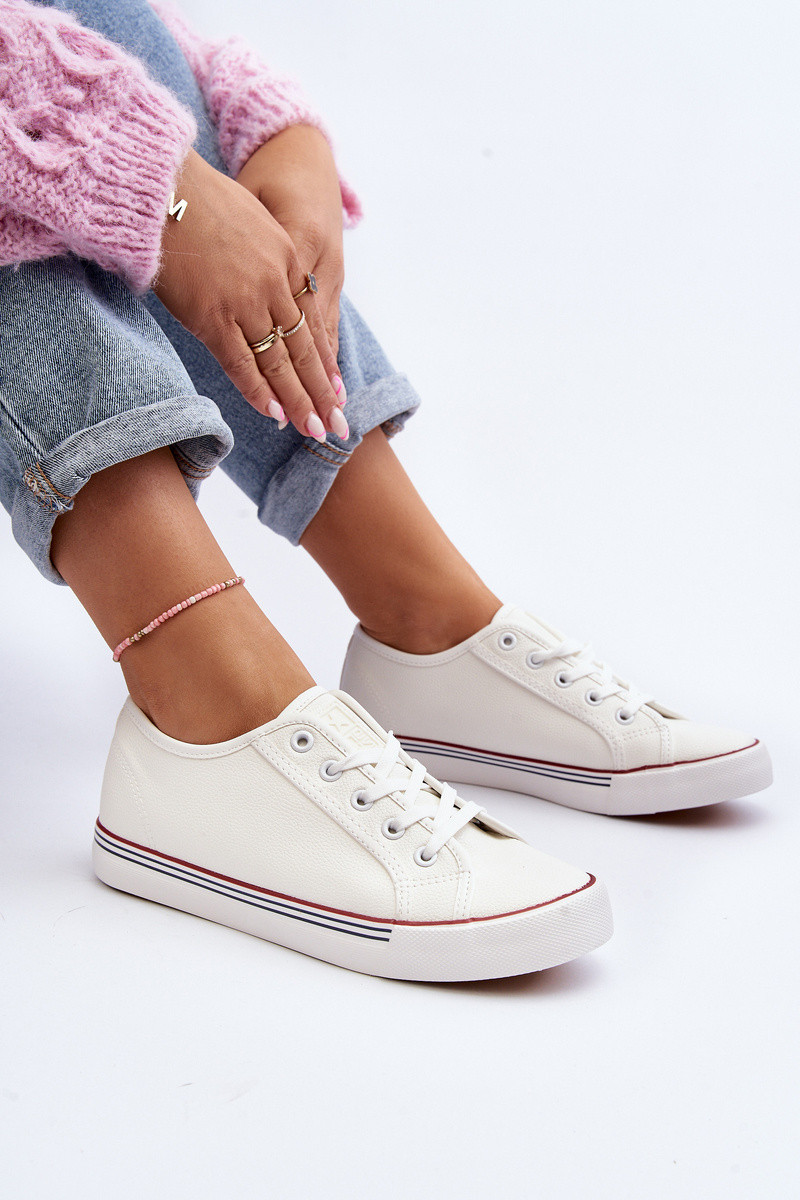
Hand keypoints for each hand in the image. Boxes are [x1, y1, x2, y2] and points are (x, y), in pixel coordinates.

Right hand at [154, 149, 341, 440]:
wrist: (161, 188)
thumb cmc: (195, 198)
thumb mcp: (251, 219)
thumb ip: (265, 254)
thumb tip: (263, 279)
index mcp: (287, 259)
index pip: (311, 322)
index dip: (324, 360)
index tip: (337, 388)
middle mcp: (274, 285)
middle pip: (303, 349)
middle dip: (322, 391)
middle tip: (338, 424)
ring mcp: (246, 303)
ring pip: (279, 362)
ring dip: (298, 401)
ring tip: (314, 429)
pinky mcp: (213, 317)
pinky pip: (242, 364)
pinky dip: (259, 391)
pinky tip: (275, 414)